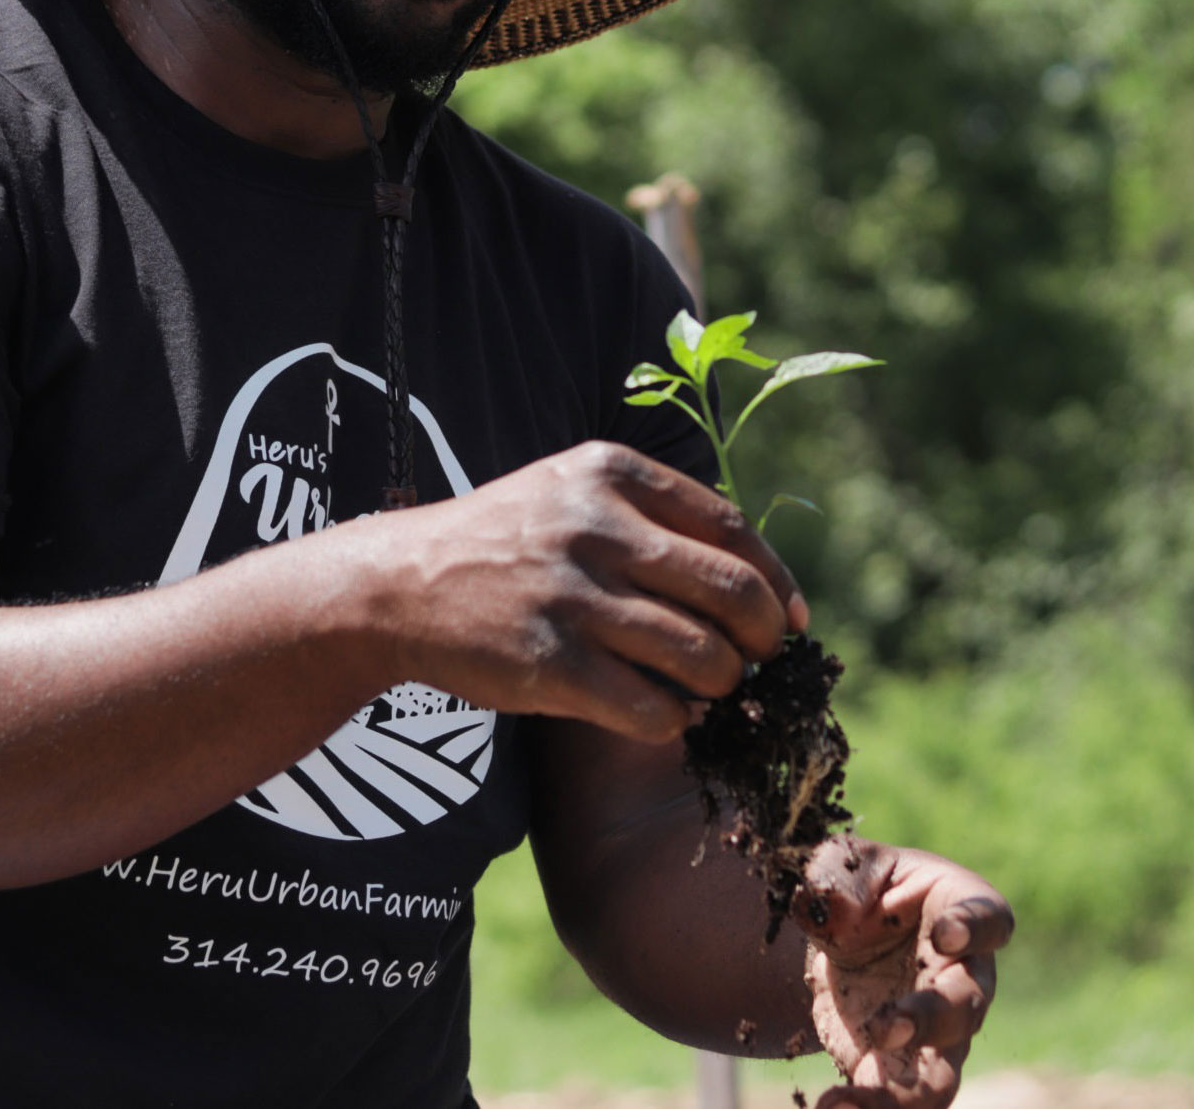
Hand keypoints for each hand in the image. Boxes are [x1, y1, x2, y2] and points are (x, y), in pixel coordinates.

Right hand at [357, 440, 806, 742]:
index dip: (776, 580)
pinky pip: (654, 710)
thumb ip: (653, 517)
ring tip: (709, 690)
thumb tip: (757, 577)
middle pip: (733, 594)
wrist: (402, 584)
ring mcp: (573, 597)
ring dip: (722, 686)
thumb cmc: (505, 540)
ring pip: (703, 658)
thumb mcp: (571, 493)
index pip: (731, 529)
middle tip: (760, 662)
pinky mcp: (552, 664)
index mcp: (610, 473)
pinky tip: (664, 713)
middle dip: (764, 639)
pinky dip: (675, 721)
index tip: (791, 617)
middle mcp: (596, 527)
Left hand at [796, 838, 1013, 1107]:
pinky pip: (901, 1101)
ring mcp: (942, 1032)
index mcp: (960, 908)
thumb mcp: (847, 862)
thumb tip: (831, 906)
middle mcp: (965, 977)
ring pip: (942, 1074)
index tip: (947, 933)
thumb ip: (840, 874)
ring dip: (904, 1094)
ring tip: (851, 1102)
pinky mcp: (906, 1067)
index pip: (987, 919)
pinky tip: (830, 1108)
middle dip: (930, 1019)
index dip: (973, 927)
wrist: (843, 931)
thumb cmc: (861, 885)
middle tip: (887, 1028)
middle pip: (966, 1005)